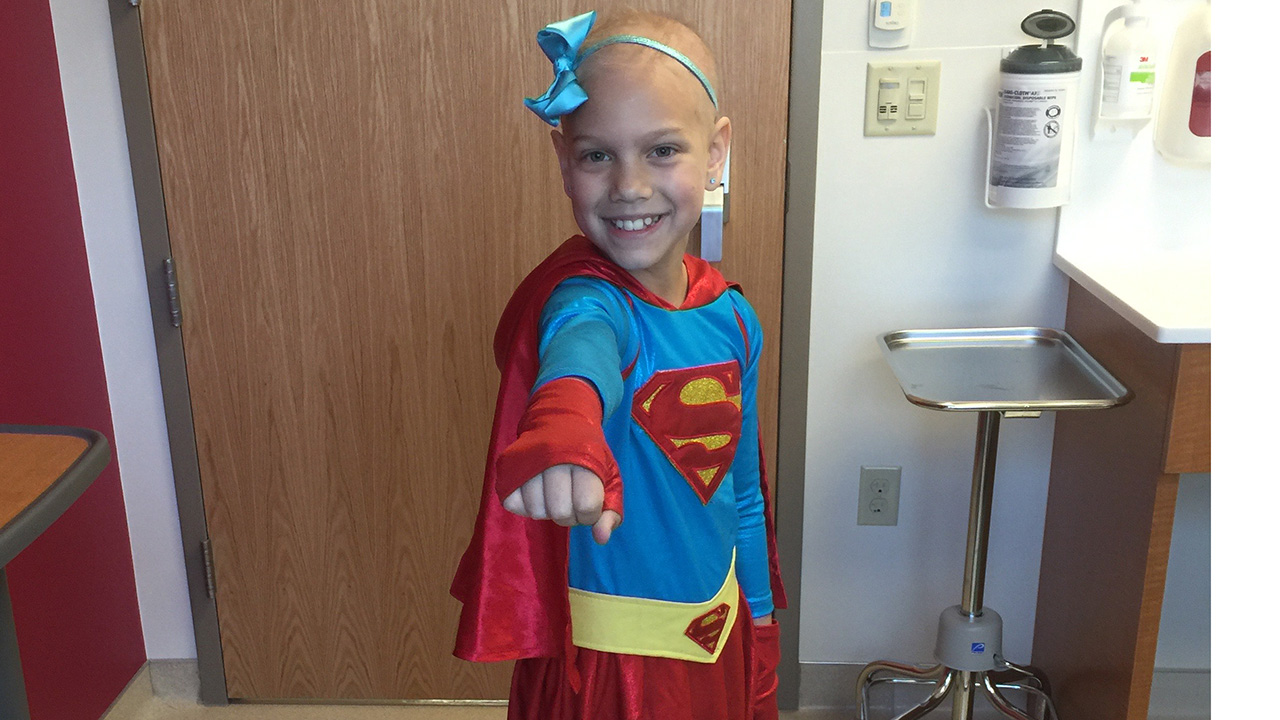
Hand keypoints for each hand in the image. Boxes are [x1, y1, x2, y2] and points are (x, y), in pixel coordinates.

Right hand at [501, 463, 621, 544]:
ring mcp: (528, 463)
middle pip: (560, 513)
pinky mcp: (508, 467)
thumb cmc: (589, 455)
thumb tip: (600, 539)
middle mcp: (553, 460)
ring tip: (553, 494)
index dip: (590, 513)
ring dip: (547, 511)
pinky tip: (536, 493)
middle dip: (569, 515)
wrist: (560, 421)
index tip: (590, 502)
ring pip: (536, 511)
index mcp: (583, 460)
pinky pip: (514, 504)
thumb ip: (611, 512)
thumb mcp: (610, 478)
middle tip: (571, 500)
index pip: (586, 507)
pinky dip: (526, 506)